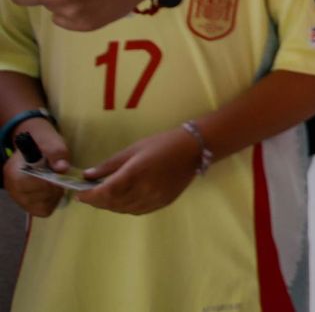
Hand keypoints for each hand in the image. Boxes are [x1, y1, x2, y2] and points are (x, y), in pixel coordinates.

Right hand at [1, 119, 70, 217]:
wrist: (36, 144)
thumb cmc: (44, 144)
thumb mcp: (53, 142)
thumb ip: (57, 153)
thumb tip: (61, 167)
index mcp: (14, 171)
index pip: (28, 187)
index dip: (47, 184)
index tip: (58, 177)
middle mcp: (11, 186)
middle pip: (33, 201)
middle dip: (51, 192)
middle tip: (60, 181)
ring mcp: (16, 196)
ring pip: (37, 208)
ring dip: (51, 198)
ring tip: (56, 185)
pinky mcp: (24, 202)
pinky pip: (38, 210)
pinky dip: (49, 203)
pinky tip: (53, 191)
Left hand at [79, 127, 199, 214]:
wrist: (193, 149)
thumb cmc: (162, 143)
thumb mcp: (133, 149)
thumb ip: (109, 165)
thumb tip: (88, 176)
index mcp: (135, 173)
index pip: (105, 192)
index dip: (89, 196)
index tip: (79, 194)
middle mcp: (144, 190)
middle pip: (112, 203)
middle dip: (97, 201)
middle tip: (89, 194)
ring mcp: (154, 199)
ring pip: (123, 209)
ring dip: (110, 205)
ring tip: (105, 196)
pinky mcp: (161, 203)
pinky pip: (136, 210)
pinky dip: (125, 207)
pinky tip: (123, 199)